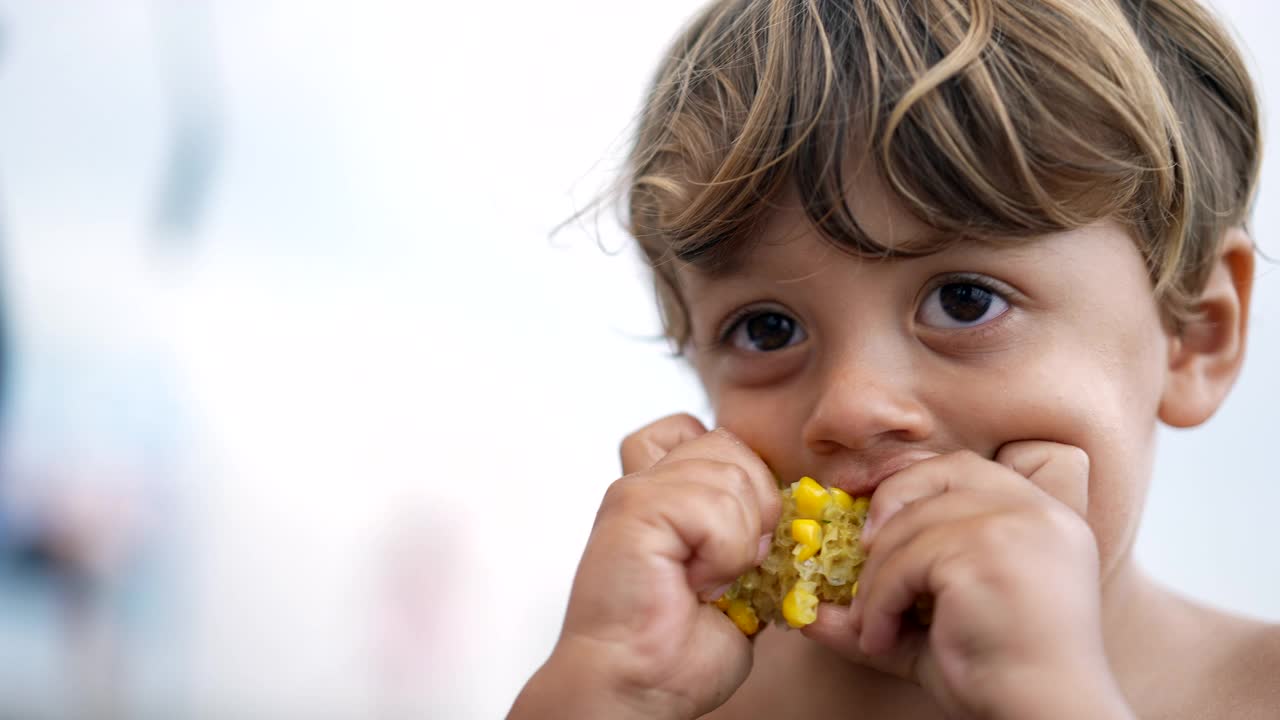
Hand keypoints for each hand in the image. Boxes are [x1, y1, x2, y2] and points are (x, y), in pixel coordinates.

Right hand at [509, 414, 780, 719]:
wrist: (636, 687)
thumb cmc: (675, 648)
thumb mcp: (734, 577)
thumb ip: (748, 530)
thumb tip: (791, 512)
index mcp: (663, 492)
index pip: (705, 431)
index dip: (739, 473)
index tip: (735, 537)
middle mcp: (645, 482)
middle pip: (730, 446)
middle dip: (754, 508)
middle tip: (729, 567)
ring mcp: (637, 490)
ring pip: (730, 474)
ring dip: (738, 540)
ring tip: (706, 581)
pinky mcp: (634, 507)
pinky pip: (714, 506)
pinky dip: (723, 553)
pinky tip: (696, 584)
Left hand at [802, 442, 1133, 719]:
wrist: (1046, 714)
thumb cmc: (1003, 677)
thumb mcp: (935, 631)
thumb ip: (882, 609)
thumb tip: (807, 614)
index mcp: (1042, 517)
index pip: (964, 468)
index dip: (909, 480)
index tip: (867, 510)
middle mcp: (1036, 511)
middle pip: (939, 474)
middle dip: (887, 505)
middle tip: (859, 555)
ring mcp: (1014, 526)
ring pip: (911, 526)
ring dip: (876, 579)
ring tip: (872, 628)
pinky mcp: (985, 553)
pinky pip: (905, 563)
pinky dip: (879, 602)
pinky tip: (881, 640)